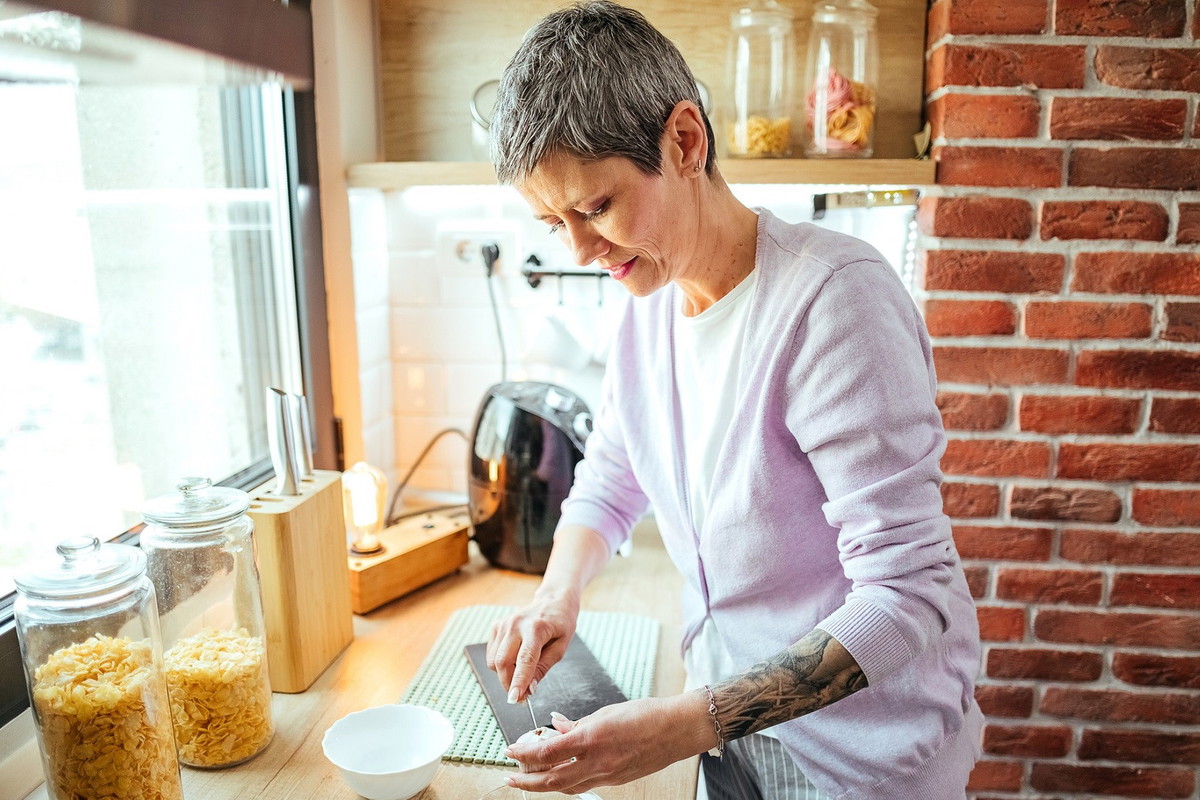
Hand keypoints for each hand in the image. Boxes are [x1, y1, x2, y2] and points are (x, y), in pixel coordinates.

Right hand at [485, 589, 580, 702]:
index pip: (525, 659)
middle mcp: (516, 624)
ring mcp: (504, 624)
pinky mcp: (496, 627)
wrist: (552, 602)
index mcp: (537, 628)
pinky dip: (500, 665)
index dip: (519, 681)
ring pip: (494, 661)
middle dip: (509, 684)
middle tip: (521, 697)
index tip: (515, 699)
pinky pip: (492, 655)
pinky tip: (515, 661)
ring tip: (522, 674)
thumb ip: (543, 668)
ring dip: (505, 676)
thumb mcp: (561, 648)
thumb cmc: (560, 624)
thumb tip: (529, 688)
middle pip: (503, 662)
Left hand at [503, 693, 714, 793]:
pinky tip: (560, 775)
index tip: (510, 751)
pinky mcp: (616, 781)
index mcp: (591, 739)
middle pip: (552, 779)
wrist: (676, 730)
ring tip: (529, 778)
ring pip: (566, 787)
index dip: (524, 754)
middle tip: (510, 777)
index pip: (547, 752)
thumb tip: (556, 725)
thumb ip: (577, 723)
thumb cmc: (645, 715)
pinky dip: (566, 782)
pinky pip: (584, 785)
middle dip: (526, 781)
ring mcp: (607, 775)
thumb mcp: (605, 712)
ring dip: (544, 785)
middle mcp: (597, 762)